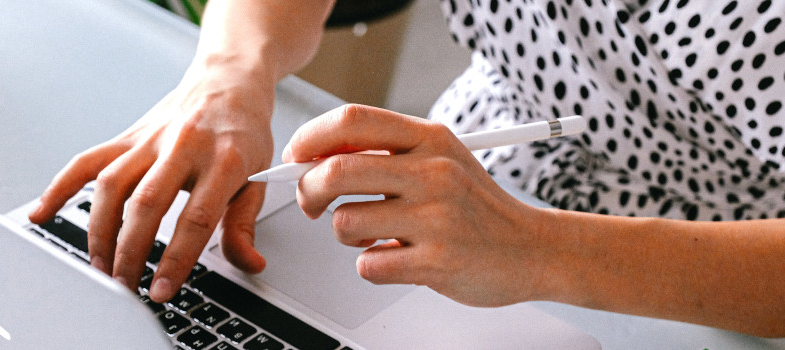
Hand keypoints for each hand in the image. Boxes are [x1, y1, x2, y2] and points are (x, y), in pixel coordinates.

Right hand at [29, 63, 274, 301]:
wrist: (229, 81)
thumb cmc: (244, 132)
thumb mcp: (259, 178)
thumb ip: (245, 224)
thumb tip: (249, 263)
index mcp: (225, 160)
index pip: (196, 218)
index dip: (176, 259)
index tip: (162, 290)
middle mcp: (184, 146)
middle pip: (146, 204)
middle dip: (130, 252)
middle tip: (125, 285)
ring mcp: (152, 139)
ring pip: (112, 184)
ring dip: (100, 230)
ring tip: (102, 266)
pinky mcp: (129, 135)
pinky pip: (87, 160)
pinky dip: (61, 186)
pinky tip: (45, 213)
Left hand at [284, 104, 553, 306]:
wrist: (531, 247)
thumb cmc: (476, 204)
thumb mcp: (440, 158)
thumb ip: (386, 153)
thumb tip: (315, 157)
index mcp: (430, 139)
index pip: (352, 121)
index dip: (310, 138)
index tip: (297, 157)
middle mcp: (433, 172)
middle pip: (335, 171)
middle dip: (307, 191)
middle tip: (311, 204)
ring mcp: (436, 218)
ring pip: (345, 223)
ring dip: (346, 235)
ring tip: (373, 236)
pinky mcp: (437, 261)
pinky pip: (368, 265)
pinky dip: (371, 265)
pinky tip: (396, 258)